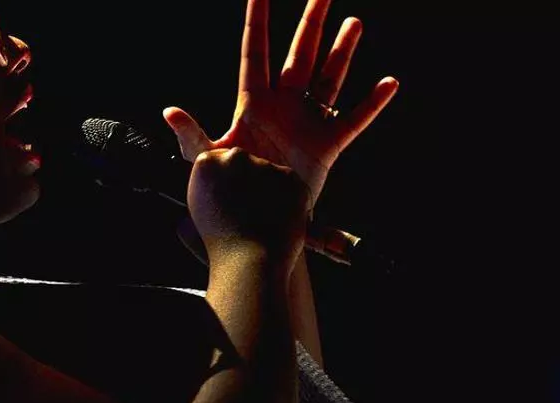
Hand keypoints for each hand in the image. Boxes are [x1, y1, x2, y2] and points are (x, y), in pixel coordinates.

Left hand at [164, 0, 398, 204]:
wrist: (253, 224)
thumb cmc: (226, 193)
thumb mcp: (207, 161)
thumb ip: (191, 135)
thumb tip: (170, 112)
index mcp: (253, 104)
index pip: (255, 52)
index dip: (257, 22)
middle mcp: (282, 107)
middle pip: (299, 55)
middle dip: (310, 23)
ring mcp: (305, 124)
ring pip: (328, 79)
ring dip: (341, 52)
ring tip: (353, 22)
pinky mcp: (325, 147)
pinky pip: (352, 121)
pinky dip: (371, 104)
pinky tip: (389, 83)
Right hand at [188, 148, 309, 269]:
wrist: (251, 261)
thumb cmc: (221, 242)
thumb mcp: (198, 207)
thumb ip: (210, 182)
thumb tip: (222, 174)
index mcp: (207, 163)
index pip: (218, 160)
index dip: (225, 182)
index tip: (226, 199)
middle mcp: (235, 157)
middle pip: (243, 162)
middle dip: (245, 180)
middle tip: (244, 210)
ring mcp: (265, 165)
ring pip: (266, 172)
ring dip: (266, 189)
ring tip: (260, 219)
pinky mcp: (290, 176)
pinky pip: (287, 183)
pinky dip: (286, 198)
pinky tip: (275, 218)